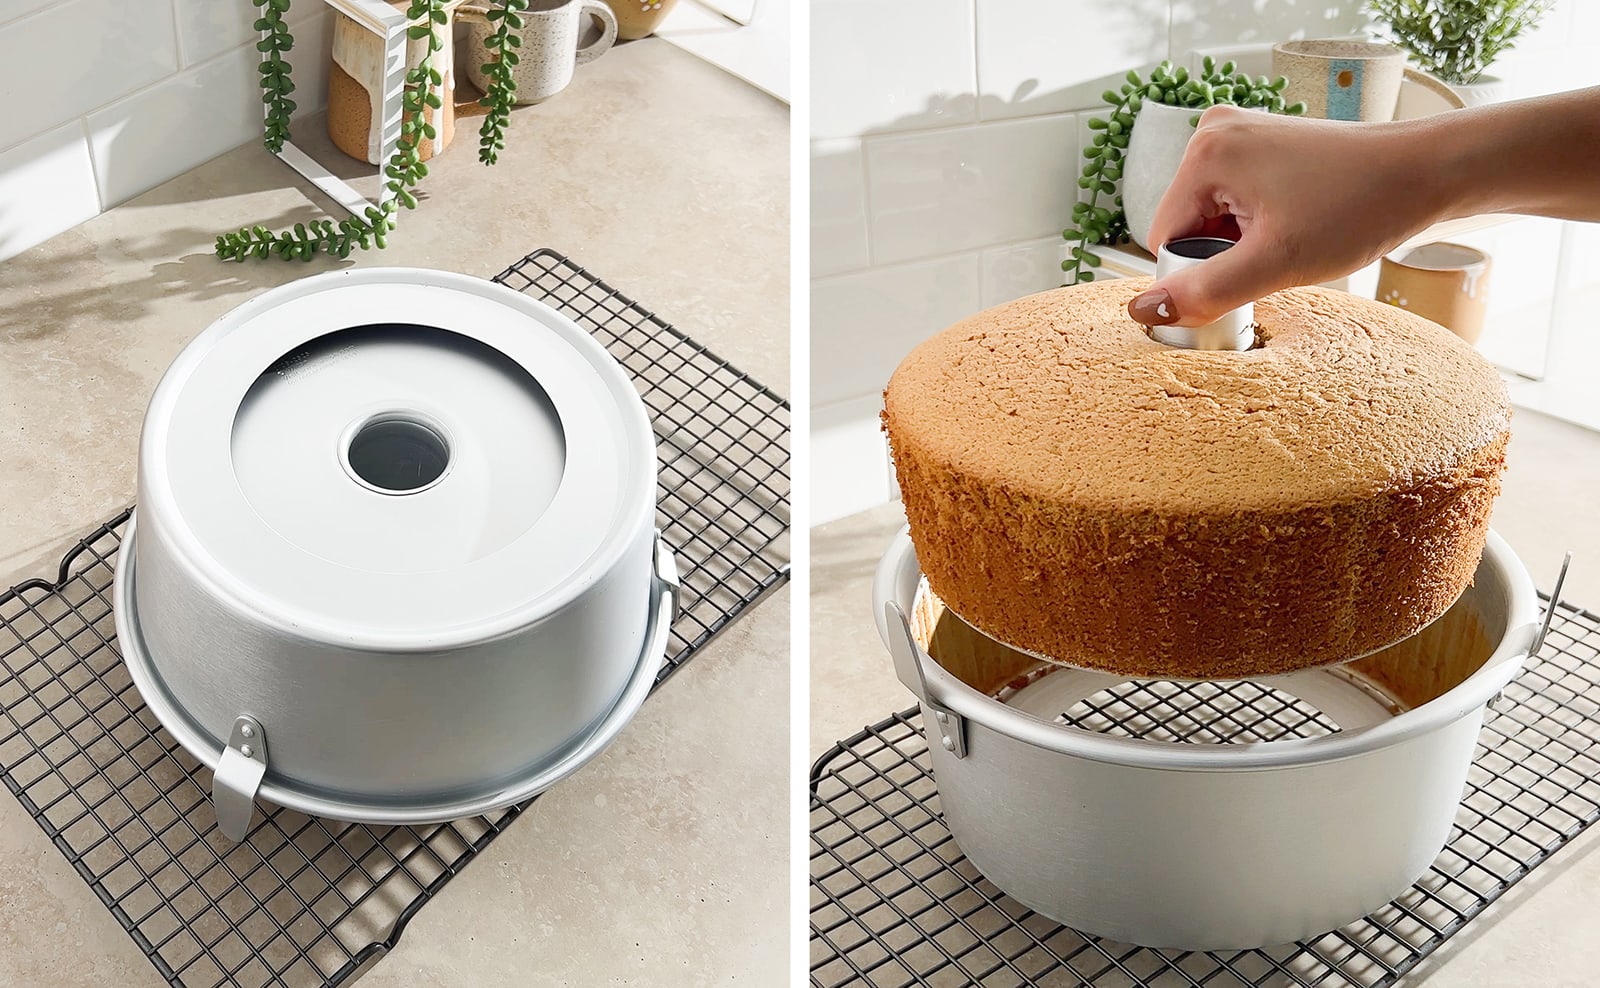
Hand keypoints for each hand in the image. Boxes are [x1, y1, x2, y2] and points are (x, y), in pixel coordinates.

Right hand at [1127, 105, 1440, 327]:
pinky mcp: (1261, 143)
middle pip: (1187, 226)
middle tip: (1279, 256)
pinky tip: (1296, 224)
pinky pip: (1234, 200)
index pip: (1165, 239)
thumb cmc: (1359, 207)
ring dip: (1244, 243)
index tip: (1254, 272)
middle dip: (1225, 254)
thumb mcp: (1275, 263)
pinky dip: (1258, 225)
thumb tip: (1142, 312)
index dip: (1203, 271)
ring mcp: (1239, 134)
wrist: (1426, 172)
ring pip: (1212, 217)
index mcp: (1205, 153)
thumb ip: (1204, 291)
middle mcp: (1214, 132)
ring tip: (1292, 238)